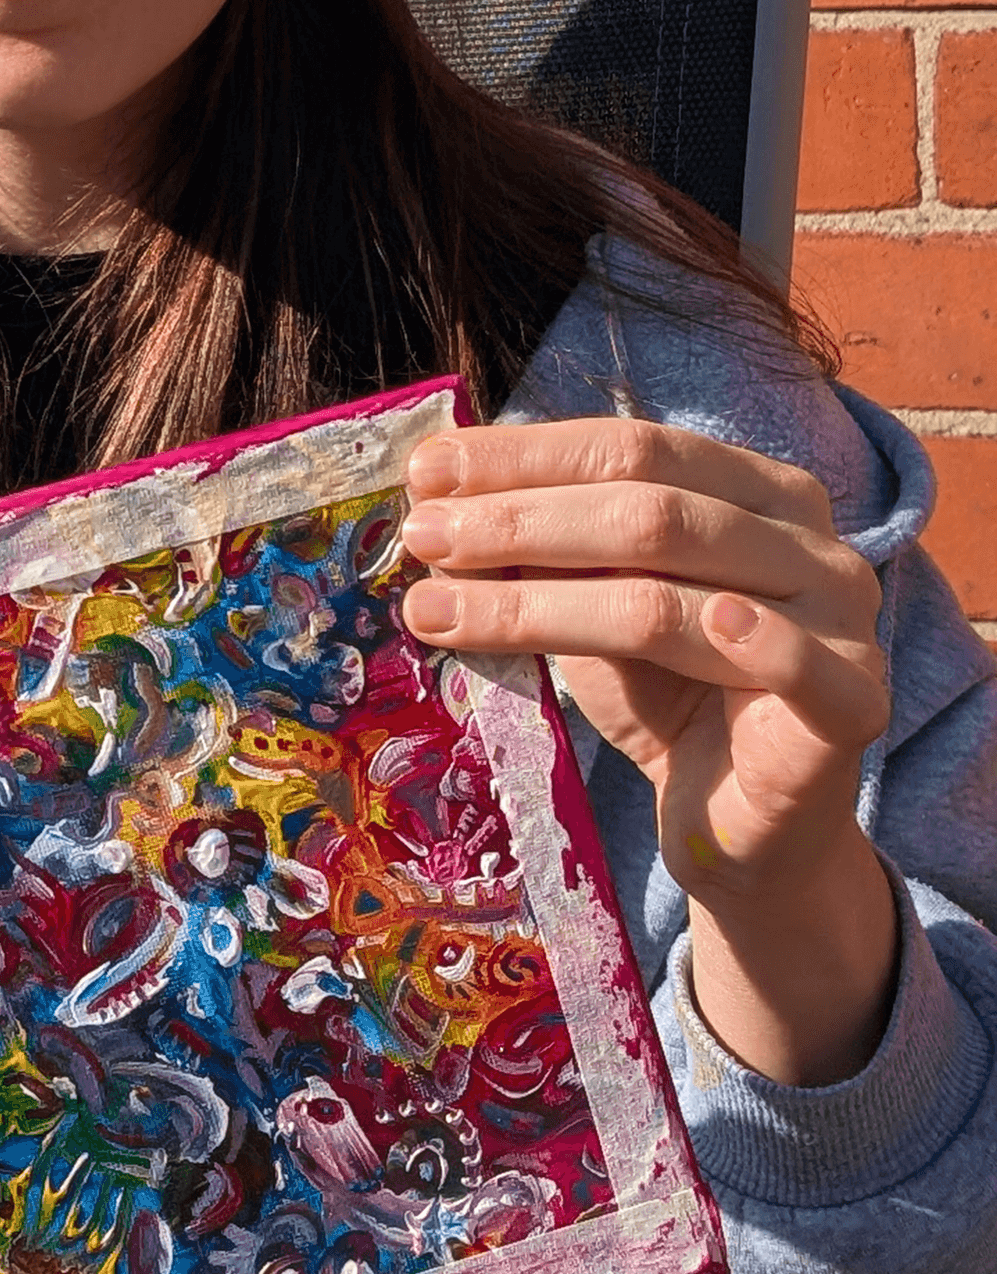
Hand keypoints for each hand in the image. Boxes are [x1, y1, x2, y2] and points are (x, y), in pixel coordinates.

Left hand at [398, 417, 896, 1085]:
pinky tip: (697, 623)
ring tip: (435, 607)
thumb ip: (546, 544)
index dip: (526, 455)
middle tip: (419, 535)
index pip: (632, 446)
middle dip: (517, 521)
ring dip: (537, 598)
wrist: (740, 827)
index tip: (425, 471)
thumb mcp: (597, 601)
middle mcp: (812, 538)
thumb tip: (435, 488)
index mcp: (757, 488)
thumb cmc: (667, 692)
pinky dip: (741, 636)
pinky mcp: (854, 703)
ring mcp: (843, 618)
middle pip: (646, 510)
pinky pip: (789, 661)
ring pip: (670, 593)